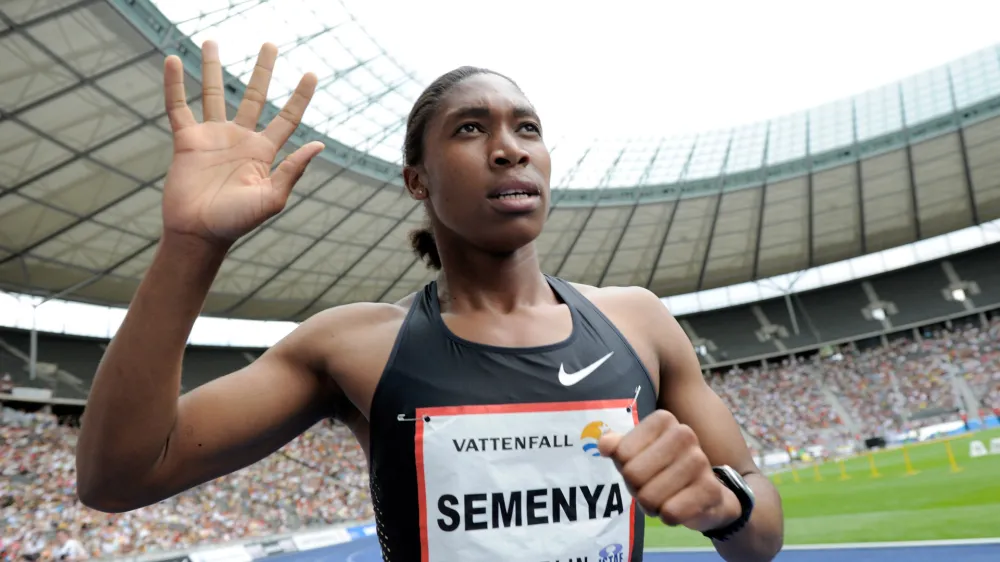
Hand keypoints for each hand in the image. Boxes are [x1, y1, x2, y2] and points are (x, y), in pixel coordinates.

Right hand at [161, 41, 324, 245]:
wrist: (199, 234)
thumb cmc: (237, 222)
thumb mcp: (271, 199)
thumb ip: (293, 171)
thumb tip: (320, 144)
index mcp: (265, 152)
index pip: (287, 117)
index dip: (300, 96)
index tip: (312, 73)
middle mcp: (241, 139)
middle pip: (255, 96)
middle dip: (263, 70)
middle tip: (270, 43)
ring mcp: (213, 137)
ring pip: (215, 94)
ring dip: (214, 67)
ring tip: (212, 41)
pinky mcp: (187, 141)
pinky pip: (179, 107)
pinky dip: (175, 85)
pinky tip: (174, 61)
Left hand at [598, 410, 741, 532]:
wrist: (706, 493)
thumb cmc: (662, 469)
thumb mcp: (635, 454)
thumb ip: (617, 446)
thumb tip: (604, 445)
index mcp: (663, 420)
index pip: (622, 453)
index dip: (625, 468)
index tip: (642, 467)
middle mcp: (684, 434)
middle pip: (633, 475)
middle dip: (637, 489)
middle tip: (651, 487)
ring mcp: (700, 460)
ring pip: (650, 497)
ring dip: (652, 505)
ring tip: (665, 497)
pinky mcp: (710, 489)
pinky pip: (670, 512)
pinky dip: (668, 517)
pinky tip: (680, 507)